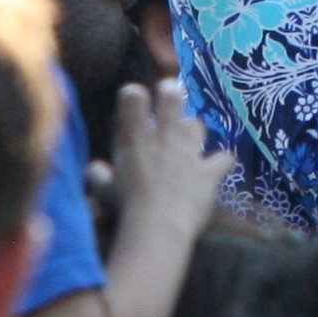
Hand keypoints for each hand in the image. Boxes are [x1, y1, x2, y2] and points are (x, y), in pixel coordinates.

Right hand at [97, 79, 231, 231]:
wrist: (158, 224)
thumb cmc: (126, 206)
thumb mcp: (104, 190)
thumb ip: (99, 176)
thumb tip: (93, 169)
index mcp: (134, 137)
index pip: (133, 97)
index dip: (134, 94)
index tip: (134, 96)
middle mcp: (164, 136)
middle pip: (171, 98)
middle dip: (170, 92)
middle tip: (169, 93)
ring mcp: (189, 151)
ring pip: (197, 124)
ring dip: (193, 130)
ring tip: (190, 138)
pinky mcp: (208, 171)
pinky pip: (225, 158)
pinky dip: (223, 161)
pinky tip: (220, 164)